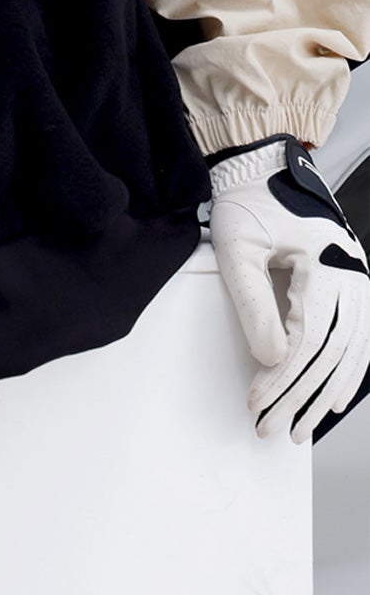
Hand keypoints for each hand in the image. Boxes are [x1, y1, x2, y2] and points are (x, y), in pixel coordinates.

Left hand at [205, 133, 369, 442]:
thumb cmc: (247, 200)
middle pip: (333, 352)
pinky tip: (335, 398)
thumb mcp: (237, 249)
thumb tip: (270, 359)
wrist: (261, 166)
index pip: (309, 338)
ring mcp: (358, 278)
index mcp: (327, 262)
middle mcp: (353, 273)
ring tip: (302, 426)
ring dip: (326, 393)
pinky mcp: (352, 282)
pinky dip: (349, 371)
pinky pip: (359, 336)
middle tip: (274, 428)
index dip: (284, 377)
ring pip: (352, 350)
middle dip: (302, 396)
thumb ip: (252, 304)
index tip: (257, 401)